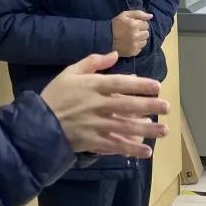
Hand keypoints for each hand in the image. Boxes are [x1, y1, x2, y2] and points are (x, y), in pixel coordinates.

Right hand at [41, 52, 168, 156]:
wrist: (38, 123)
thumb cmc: (56, 95)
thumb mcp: (70, 72)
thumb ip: (93, 62)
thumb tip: (114, 54)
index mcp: (93, 86)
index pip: (121, 83)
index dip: (141, 85)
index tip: (157, 86)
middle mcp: (98, 105)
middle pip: (128, 105)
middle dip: (149, 106)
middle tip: (167, 107)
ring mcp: (96, 125)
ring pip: (126, 127)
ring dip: (147, 129)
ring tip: (164, 130)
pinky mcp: (93, 142)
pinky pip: (115, 145)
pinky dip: (131, 149)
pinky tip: (146, 151)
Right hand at [112, 10, 152, 57]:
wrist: (105, 39)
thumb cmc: (115, 25)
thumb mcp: (125, 15)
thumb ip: (139, 13)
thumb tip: (151, 16)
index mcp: (134, 25)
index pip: (146, 24)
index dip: (140, 24)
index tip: (134, 25)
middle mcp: (136, 35)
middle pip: (147, 33)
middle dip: (141, 31)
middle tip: (133, 31)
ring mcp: (135, 45)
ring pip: (145, 41)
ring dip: (140, 39)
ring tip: (132, 37)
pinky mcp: (133, 52)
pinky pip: (140, 49)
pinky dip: (137, 46)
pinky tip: (130, 43)